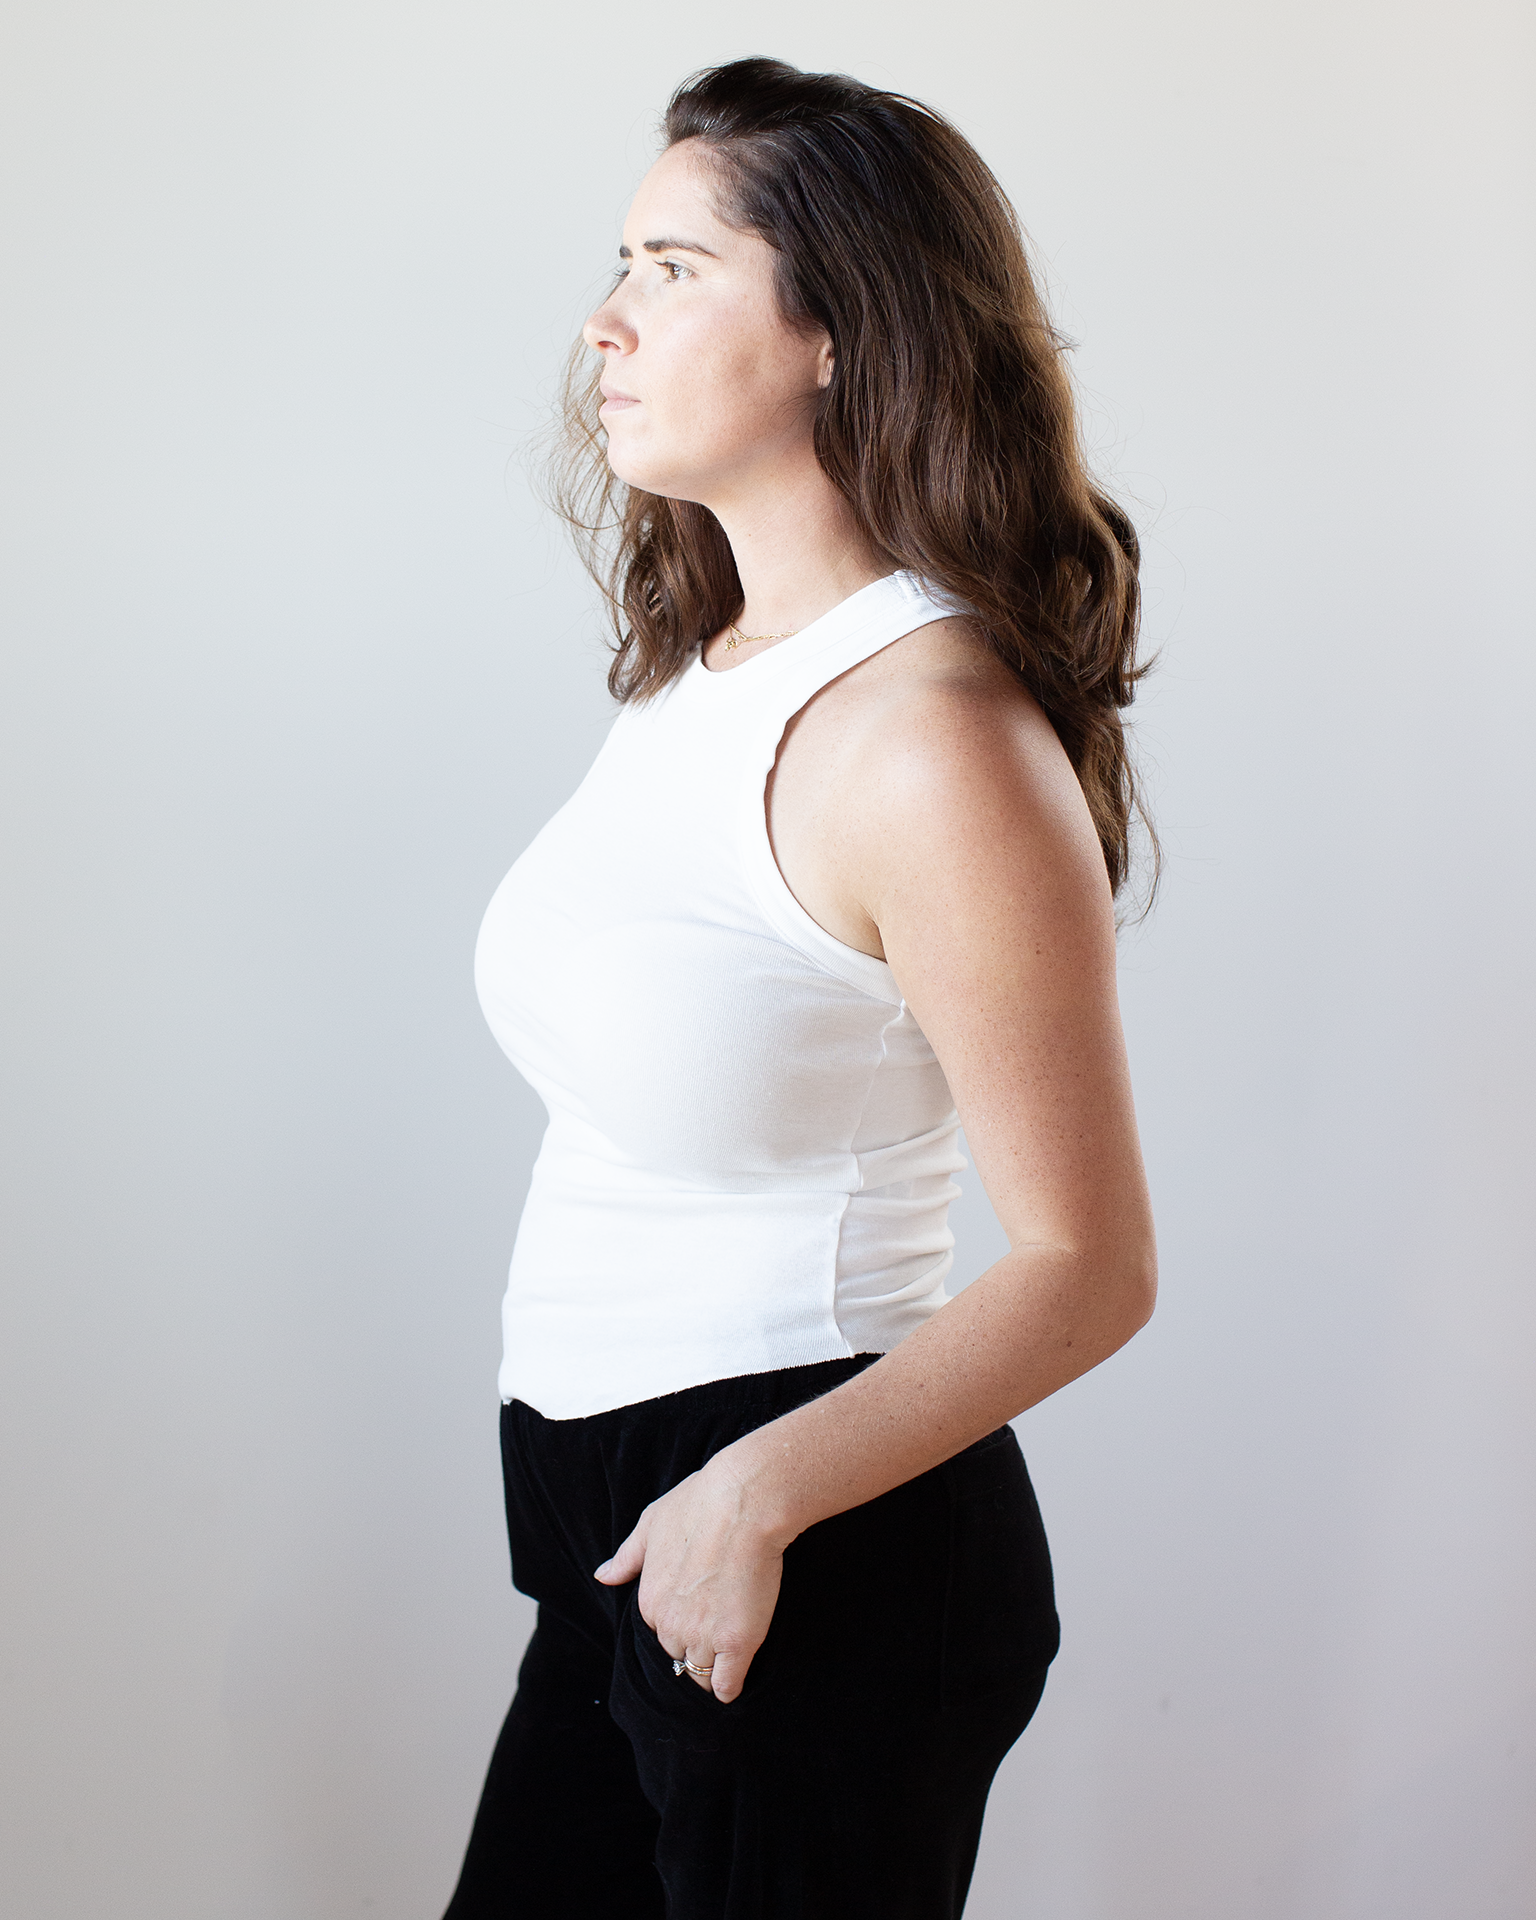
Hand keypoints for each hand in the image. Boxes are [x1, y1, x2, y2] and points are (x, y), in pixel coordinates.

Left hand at [593, 1449, 786, 1701]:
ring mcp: (703, 1636)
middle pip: (676, 1655)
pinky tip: (732, 1683)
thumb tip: (603, 1576)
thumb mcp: (651, 1523)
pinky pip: (726, 1685)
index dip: (676, 1625)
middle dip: (690, 1648)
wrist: (742, 1505)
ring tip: (723, 1663)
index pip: (656, 1632)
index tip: (693, 1617)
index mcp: (649, 1600)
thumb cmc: (698, 1505)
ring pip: (698, 1674)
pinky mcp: (736, 1643)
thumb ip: (627, 1556)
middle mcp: (669, 1624)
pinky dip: (728, 1687)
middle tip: (712, 1634)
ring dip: (709, 1670)